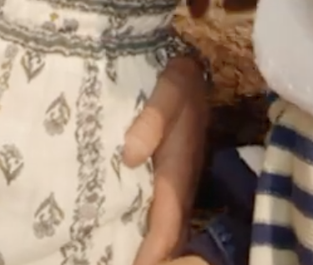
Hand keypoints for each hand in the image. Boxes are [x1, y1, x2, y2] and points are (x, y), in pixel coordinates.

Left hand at [123, 52, 209, 264]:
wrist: (187, 67)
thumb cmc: (175, 78)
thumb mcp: (171, 88)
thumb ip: (154, 119)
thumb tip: (131, 157)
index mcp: (181, 169)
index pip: (168, 220)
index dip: (155, 249)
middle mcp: (180, 181)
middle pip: (169, 230)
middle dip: (155, 254)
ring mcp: (175, 180)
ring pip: (164, 222)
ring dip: (148, 242)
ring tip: (126, 257)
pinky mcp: (167, 173)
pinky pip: (155, 207)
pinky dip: (145, 225)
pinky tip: (124, 231)